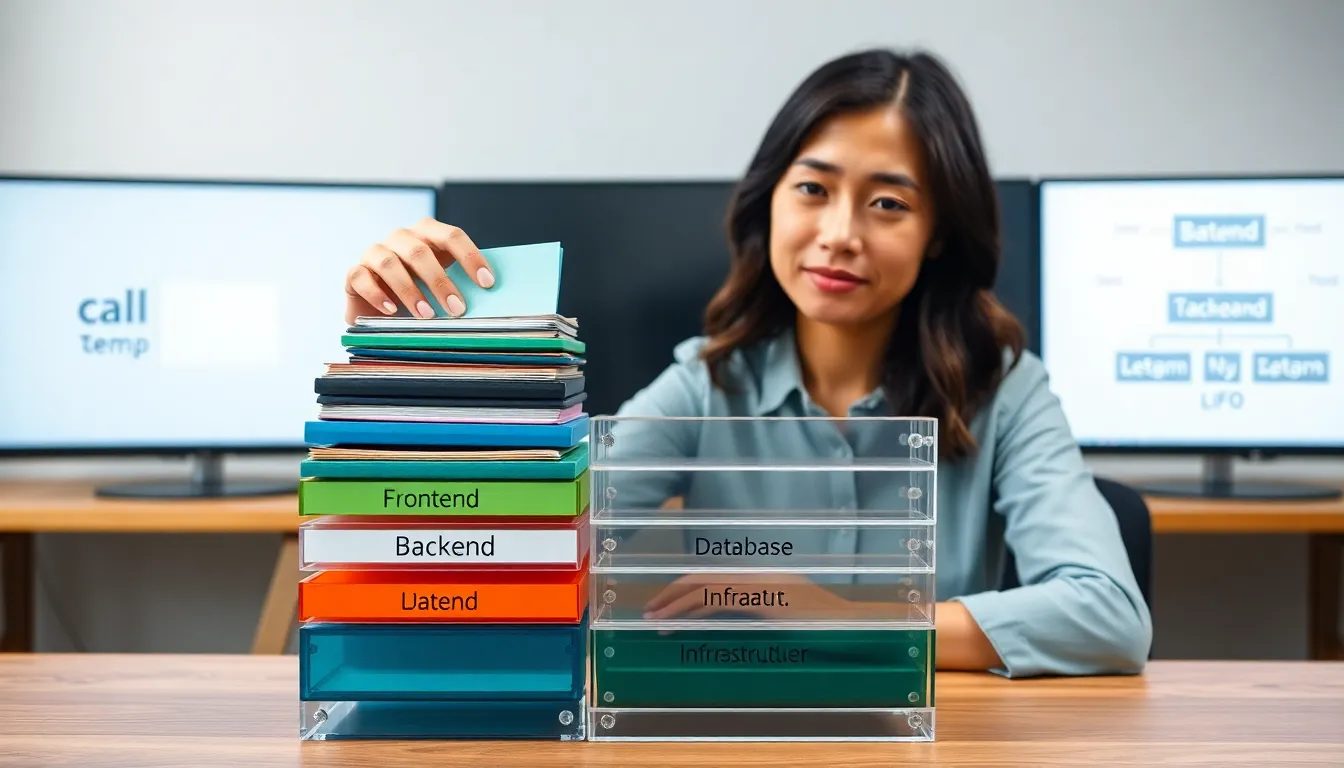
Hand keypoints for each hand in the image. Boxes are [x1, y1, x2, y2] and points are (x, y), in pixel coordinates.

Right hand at [344, 218, 494, 323]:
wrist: (379, 304)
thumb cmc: (419, 291)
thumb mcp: (440, 283)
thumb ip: (459, 282)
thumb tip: (488, 299)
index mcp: (427, 234)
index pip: (452, 236)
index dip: (471, 257)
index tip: (487, 283)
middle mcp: (401, 238)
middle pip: (420, 251)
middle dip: (441, 281)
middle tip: (458, 309)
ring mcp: (375, 253)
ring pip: (390, 264)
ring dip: (410, 291)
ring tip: (427, 315)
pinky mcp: (355, 272)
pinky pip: (361, 278)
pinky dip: (377, 295)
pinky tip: (392, 311)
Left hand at [642, 573, 857, 620]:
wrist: (849, 625)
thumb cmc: (821, 626)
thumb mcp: (784, 616)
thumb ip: (759, 610)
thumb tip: (730, 619)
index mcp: (759, 576)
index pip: (711, 576)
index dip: (682, 588)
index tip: (663, 603)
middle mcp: (755, 574)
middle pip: (699, 577)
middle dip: (670, 593)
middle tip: (648, 610)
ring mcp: (758, 583)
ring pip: (702, 589)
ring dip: (674, 605)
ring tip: (654, 621)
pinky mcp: (760, 598)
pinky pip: (717, 602)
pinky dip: (691, 612)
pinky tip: (677, 625)